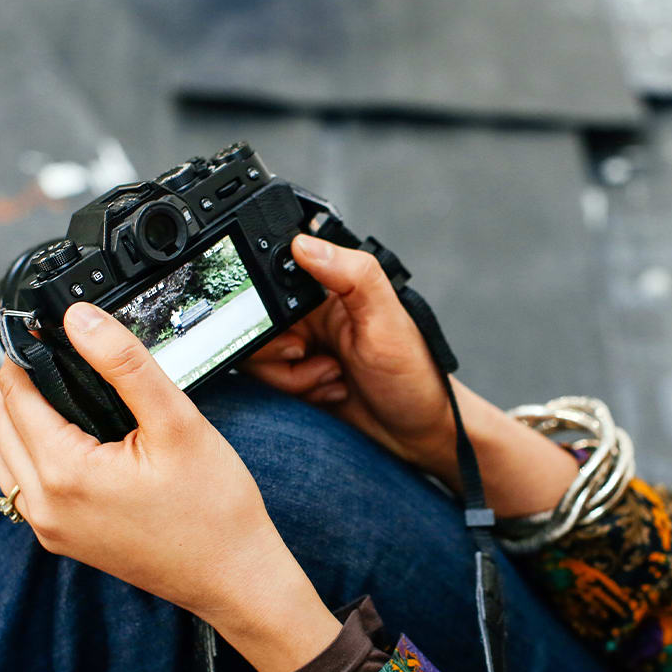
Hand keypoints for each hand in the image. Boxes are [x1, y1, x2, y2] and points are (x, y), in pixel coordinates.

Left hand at [0, 302, 339, 671]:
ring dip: (26, 423)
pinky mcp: (65, 542)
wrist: (236, 576)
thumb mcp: (178, 423)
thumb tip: (81, 318)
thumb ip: (126, 364)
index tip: (56, 337)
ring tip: (79, 409)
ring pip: (5, 456)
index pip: (14, 393)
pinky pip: (26, 488)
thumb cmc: (217, 510)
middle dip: (26, 386)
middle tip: (76, 371)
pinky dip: (38, 458)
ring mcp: (52, 530)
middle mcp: (45, 507)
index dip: (30, 356)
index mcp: (66, 473)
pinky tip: (83, 450)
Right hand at [240, 235, 456, 473]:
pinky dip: (299, 394)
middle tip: (321, 361)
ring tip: (334, 377)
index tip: (297, 340)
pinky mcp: (299, 378)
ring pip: (258, 359)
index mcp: (325, 290)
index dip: (268, 315)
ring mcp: (302, 348)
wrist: (417, 429)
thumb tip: (304, 242)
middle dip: (282, 356)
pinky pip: (270, 384)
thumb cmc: (412, 372)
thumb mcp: (386, 319)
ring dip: (294, 379)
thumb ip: (352, 275)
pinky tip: (332, 391)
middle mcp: (309, 315)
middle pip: (255, 326)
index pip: (269, 284)